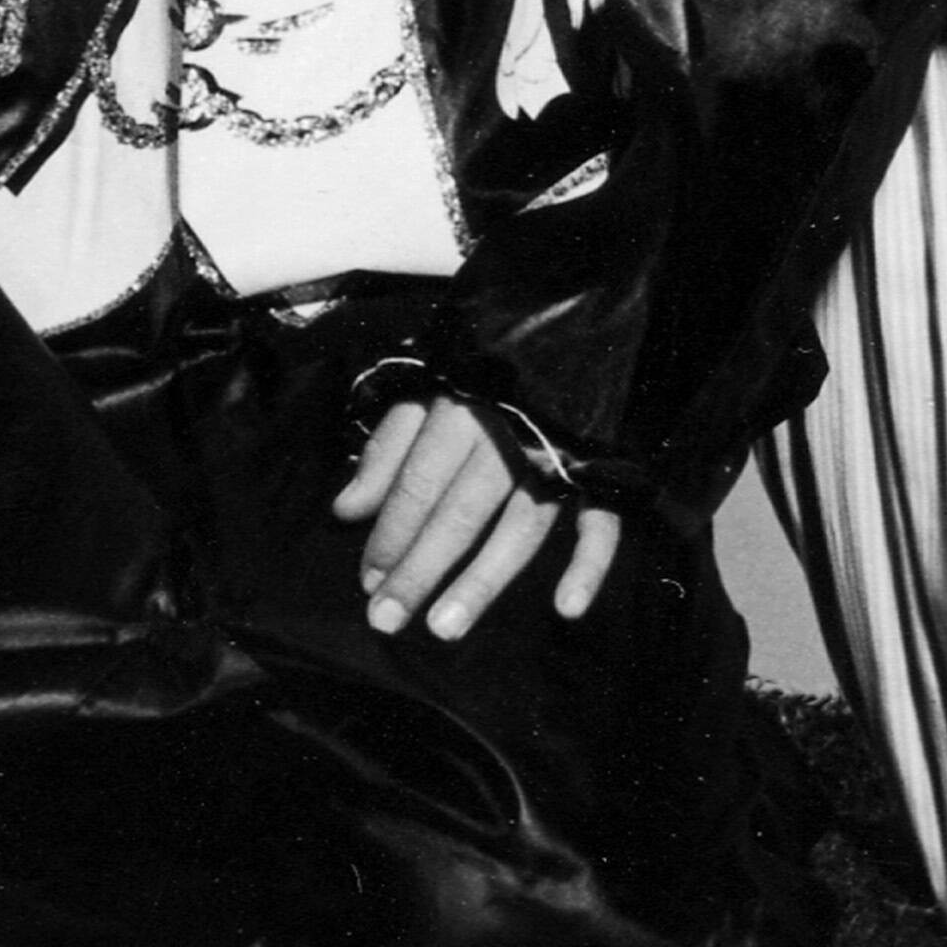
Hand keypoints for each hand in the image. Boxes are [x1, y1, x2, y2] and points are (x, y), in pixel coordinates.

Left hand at [336, 396, 621, 640]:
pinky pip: (600, 523)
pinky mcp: (599, 469)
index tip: (367, 584)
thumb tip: (345, 511)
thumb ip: (387, 452)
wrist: (572, 318)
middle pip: (459, 513)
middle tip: (386, 621)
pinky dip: (589, 565)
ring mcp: (558, 455)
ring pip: (520, 527)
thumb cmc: (482, 368)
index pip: (417, 484)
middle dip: (420, 569)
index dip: (390, 536)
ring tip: (445, 627)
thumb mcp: (425, 392)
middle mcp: (507, 434)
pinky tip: (566, 609)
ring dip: (483, 580)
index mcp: (459, 409)